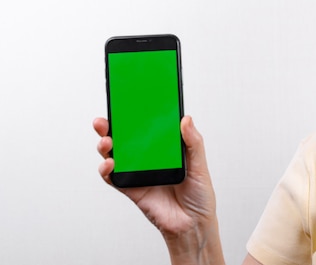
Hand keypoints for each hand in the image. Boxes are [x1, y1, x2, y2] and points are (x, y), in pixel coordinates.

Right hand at [94, 116, 224, 263]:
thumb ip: (193, 143)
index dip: (137, 114)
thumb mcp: (200, 166)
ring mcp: (138, 171)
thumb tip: (186, 119)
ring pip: (115, 154)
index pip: (148, 126)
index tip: (128, 100)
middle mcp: (149, 157)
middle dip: (112, 126)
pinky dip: (107, 170)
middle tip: (106, 120)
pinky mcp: (131, 188)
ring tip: (107, 141)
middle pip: (126, 137)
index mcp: (166, 148)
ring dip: (106, 145)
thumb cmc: (199, 195)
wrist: (192, 225)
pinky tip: (109, 164)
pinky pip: (113, 177)